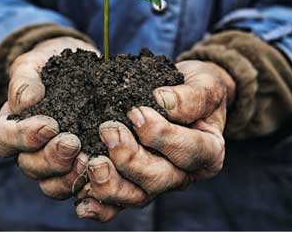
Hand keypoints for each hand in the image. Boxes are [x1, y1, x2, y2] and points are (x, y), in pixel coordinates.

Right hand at [0, 36, 97, 198]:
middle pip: (31, 166)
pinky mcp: (82, 168)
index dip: (24, 137)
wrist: (80, 70)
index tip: (48, 125)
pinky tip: (106, 171)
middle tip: (72, 143)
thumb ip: (25, 80)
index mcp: (12, 126)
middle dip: (51, 158)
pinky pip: (82, 186)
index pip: (5, 140)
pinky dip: (92, 184)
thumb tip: (27, 102)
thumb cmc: (50, 65)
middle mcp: (31, 151)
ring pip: (54, 184)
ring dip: (70, 176)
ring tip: (89, 160)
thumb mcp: (33, 63)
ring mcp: (56, 164)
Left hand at [75, 60, 234, 221]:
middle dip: (131, 159)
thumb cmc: (197, 88)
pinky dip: (98, 206)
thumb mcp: (206, 85)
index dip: (162, 136)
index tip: (137, 113)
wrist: (183, 92)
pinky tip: (82, 200)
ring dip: (111, 184)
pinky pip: (116, 206)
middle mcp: (184, 175)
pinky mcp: (133, 187)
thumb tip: (162, 101)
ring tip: (91, 161)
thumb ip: (192, 96)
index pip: (189, 152)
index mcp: (209, 153)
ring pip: (136, 197)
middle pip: (160, 179)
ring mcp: (157, 185)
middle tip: (109, 130)